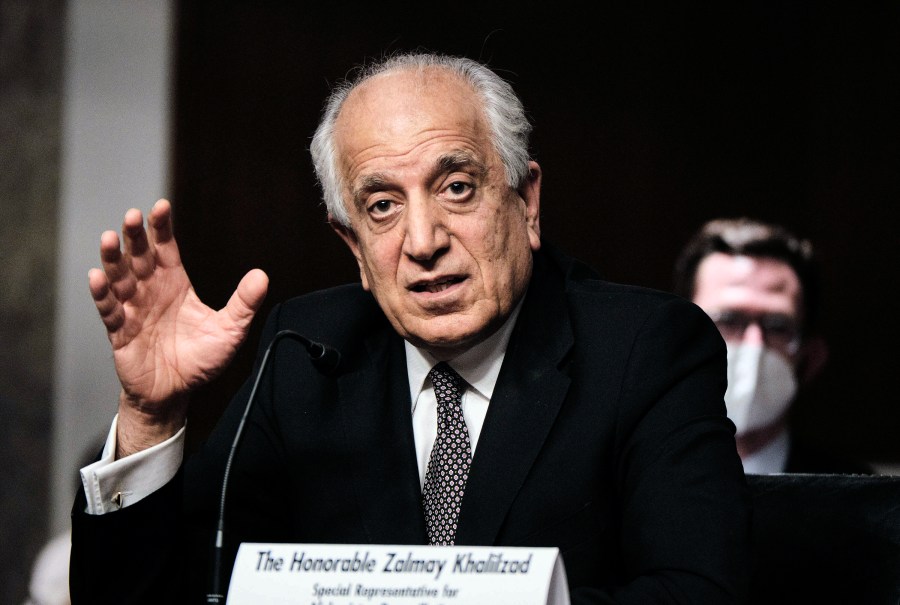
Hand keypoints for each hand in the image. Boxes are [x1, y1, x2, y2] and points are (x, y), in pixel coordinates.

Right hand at [89, 199, 268, 455]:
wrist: (177, 392)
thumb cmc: (201, 359)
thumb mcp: (230, 330)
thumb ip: (244, 303)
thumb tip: (262, 276)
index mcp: (175, 284)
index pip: (166, 249)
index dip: (162, 229)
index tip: (161, 207)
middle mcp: (151, 291)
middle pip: (139, 257)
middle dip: (135, 236)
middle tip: (133, 216)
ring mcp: (133, 309)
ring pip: (119, 278)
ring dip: (113, 259)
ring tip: (109, 239)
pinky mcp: (120, 332)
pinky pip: (108, 310)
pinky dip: (102, 294)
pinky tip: (98, 277)